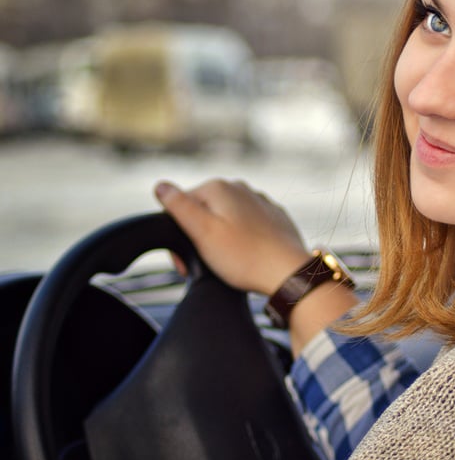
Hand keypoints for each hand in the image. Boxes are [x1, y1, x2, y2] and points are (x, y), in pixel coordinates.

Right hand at [154, 178, 310, 294]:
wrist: (289, 274)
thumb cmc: (244, 257)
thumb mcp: (202, 232)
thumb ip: (179, 206)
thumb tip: (161, 185)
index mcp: (219, 188)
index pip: (182, 206)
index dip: (178, 236)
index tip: (185, 263)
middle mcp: (241, 188)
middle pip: (205, 212)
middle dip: (198, 238)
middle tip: (204, 266)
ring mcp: (260, 202)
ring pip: (226, 220)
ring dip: (219, 241)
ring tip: (227, 264)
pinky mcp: (274, 219)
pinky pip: (248, 228)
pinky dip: (241, 242)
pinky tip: (246, 258)